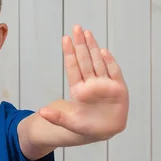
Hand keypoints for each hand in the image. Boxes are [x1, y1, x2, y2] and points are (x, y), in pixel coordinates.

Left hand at [38, 25, 128, 140]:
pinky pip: (114, 73)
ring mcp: (105, 85)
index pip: (73, 67)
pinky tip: (103, 52)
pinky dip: (109, 62)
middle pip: (85, 60)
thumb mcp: (69, 123)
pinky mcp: (118, 89)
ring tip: (87, 33)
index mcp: (78, 89)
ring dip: (93, 47)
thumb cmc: (85, 126)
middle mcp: (91, 83)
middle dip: (81, 44)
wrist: (104, 132)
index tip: (65, 38)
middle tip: (76, 27)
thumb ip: (57, 118)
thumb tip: (41, 112)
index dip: (69, 53)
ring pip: (98, 62)